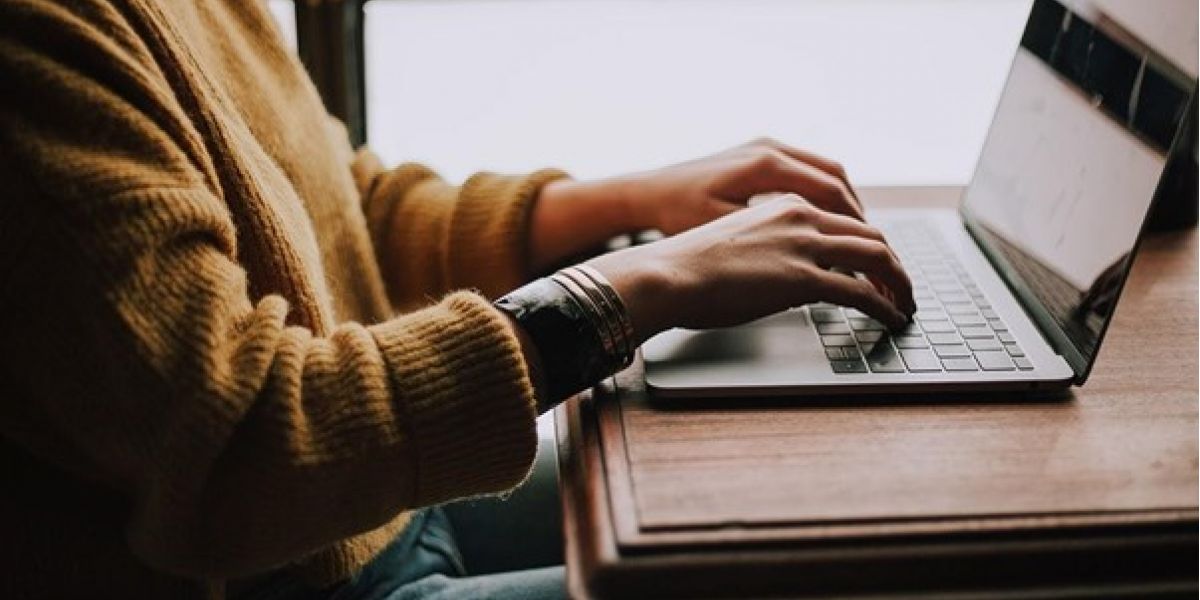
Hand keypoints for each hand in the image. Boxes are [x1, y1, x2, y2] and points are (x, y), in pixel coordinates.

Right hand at [586, 194, 914, 344]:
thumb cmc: (687, 265)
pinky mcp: (803, 278)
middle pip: (870, 234)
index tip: (877, 266)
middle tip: (902, 287)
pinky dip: (885, 305)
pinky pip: (862, 292)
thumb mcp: (736, 243)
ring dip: (899, 283)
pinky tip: (891, 318)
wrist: (666, 274)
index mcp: (784, 204)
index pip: (844, 219)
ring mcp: (804, 245)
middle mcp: (801, 216)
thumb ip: (769, 250)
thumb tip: (784, 278)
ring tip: (905, 304)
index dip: (868, 244)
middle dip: (893, 263)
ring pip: (877, 257)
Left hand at [617, 137, 864, 234]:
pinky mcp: (758, 153)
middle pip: (837, 178)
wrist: (645, 193)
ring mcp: (765, 147)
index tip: (872, 252)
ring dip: (845, 203)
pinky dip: (824, 194)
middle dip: (859, 216)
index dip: (856, 226)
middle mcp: (770, 149)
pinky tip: (826, 220)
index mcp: (766, 165)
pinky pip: (806, 170)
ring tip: (857, 236)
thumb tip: (817, 261)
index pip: (832, 193)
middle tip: (874, 248)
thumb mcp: (726, 231)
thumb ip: (773, 241)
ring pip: (825, 172)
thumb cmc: (677, 215)